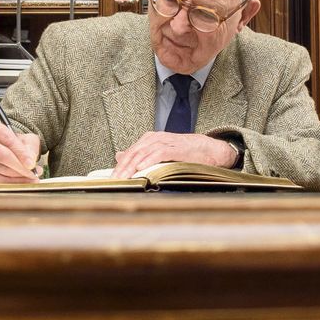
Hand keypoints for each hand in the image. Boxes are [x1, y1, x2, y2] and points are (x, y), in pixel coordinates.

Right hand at [0, 121, 42, 182]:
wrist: (4, 151)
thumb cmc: (16, 144)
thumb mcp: (26, 139)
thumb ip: (31, 147)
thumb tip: (30, 161)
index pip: (8, 141)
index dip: (21, 153)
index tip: (32, 164)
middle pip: (3, 156)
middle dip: (20, 167)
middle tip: (33, 173)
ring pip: (2, 170)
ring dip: (19, 176)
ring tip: (32, 176)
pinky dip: (14, 184)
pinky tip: (24, 182)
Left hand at [112, 132, 237, 179]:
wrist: (209, 149)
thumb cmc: (184, 153)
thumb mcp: (159, 152)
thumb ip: (140, 154)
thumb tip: (119, 156)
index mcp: (149, 139)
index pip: (129, 153)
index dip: (119, 166)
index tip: (111, 179)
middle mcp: (155, 139)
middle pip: (134, 153)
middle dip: (123, 168)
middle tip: (114, 180)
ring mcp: (166, 142)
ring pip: (144, 153)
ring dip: (132, 166)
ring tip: (124, 177)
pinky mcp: (177, 148)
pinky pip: (160, 153)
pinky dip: (149, 160)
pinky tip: (141, 168)